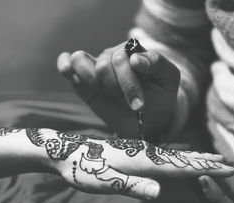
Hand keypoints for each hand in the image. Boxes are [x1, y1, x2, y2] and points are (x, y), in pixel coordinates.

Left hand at [27, 128, 233, 199]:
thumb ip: (131, 185)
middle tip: (231, 163)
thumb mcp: (103, 181)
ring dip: (196, 157)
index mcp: (142, 161)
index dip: (204, 169)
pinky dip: (178, 155)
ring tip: (213, 158)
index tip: (228, 169)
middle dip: (207, 162)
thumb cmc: (82, 169)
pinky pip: (162, 154)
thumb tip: (159, 192)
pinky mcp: (133, 151)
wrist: (65, 151)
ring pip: (174, 154)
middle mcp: (144, 153)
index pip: (180, 167)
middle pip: (182, 158)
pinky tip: (181, 154)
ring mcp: (139, 151)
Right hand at [57, 42, 179, 141]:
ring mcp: (95, 67)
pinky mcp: (82, 81)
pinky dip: (65, 65)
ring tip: (104, 93)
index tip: (139, 104)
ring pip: (81, 60)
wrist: (147, 120)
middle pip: (103, 64)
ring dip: (92, 81)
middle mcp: (112, 56)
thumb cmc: (159, 97)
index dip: (128, 82)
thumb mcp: (168, 80)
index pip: (123, 58)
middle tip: (131, 105)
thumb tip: (135, 59)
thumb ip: (157, 63)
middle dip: (115, 88)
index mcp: (132, 51)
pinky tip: (68, 72)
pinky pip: (66, 63)